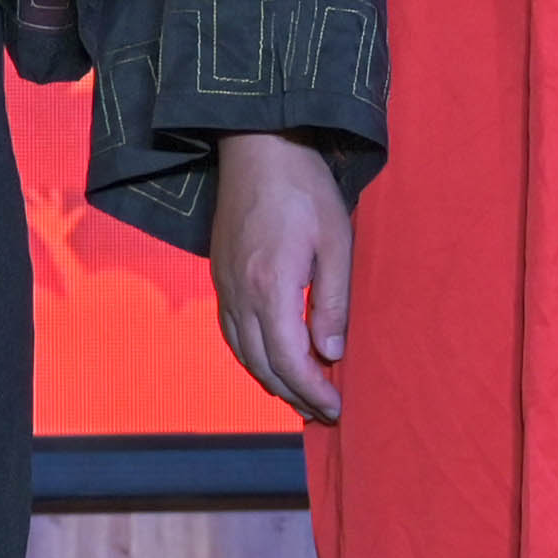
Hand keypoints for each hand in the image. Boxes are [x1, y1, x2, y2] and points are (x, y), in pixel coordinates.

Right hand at [210, 132, 352, 423]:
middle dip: (295, 396)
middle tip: (325, 411)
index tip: (336, 407)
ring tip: (301, 395)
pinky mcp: (220, 276)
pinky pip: (231, 333)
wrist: (256, 145)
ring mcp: (225, 286)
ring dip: (272, 381)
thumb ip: (333, 303)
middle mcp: (241, 295)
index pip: (290, 362)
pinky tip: (270, 360)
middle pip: (264, 366)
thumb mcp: (336, 242)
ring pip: (243, 354)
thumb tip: (330, 354)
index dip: (313, 392)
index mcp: (272, 288)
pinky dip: (252, 357)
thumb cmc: (304, 189)